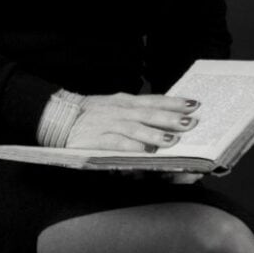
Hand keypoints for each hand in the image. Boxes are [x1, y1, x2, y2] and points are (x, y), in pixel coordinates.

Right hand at [65, 93, 199, 151]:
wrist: (59, 117)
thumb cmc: (91, 114)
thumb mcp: (115, 106)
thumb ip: (136, 111)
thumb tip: (163, 117)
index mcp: (125, 102)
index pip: (154, 100)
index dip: (174, 102)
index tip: (194, 104)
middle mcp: (119, 111)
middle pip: (149, 113)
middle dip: (171, 118)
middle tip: (192, 122)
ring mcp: (107, 124)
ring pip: (135, 128)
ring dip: (155, 134)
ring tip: (173, 140)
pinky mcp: (96, 139)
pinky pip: (116, 143)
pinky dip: (131, 147)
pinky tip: (144, 151)